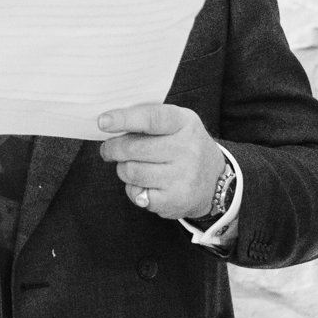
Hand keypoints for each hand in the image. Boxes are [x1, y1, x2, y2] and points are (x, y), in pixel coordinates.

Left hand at [97, 103, 226, 224]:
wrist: (214, 181)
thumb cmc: (184, 146)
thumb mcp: (177, 123)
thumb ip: (148, 118)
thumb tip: (108, 122)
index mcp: (185, 123)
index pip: (151, 118)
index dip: (124, 119)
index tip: (102, 122)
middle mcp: (187, 149)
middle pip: (132, 148)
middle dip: (112, 149)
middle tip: (109, 150)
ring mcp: (182, 176)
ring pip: (130, 171)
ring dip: (123, 169)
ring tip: (132, 167)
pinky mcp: (175, 200)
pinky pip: (136, 193)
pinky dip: (133, 189)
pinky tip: (145, 184)